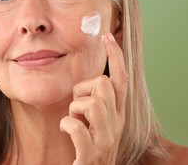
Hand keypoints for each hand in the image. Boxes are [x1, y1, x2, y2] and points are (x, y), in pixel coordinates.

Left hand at [60, 32, 127, 164]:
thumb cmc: (90, 148)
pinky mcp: (90, 155)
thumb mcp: (99, 123)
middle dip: (83, 89)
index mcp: (117, 115)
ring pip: (92, 103)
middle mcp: (116, 125)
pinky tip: (67, 132)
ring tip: (74, 121)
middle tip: (77, 106)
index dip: (116, 56)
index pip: (121, 80)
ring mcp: (105, 141)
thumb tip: (89, 81)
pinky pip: (75, 126)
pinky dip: (66, 125)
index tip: (107, 35)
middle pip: (103, 85)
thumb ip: (97, 103)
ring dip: (75, 109)